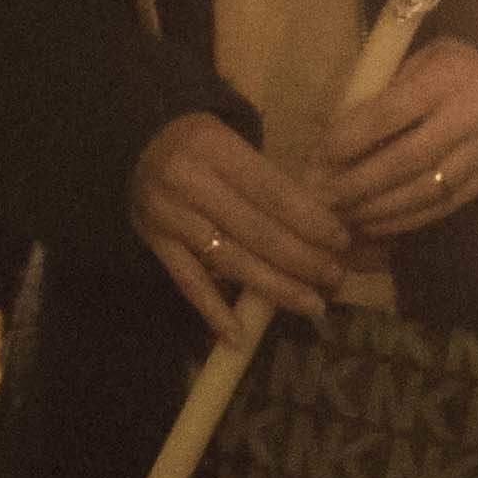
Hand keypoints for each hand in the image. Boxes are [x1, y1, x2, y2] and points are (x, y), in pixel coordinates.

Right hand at [128, 111, 354, 334]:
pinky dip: (214, 312)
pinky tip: (240, 336)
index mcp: (217, 148)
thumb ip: (268, 178)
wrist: (136, 143)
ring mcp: (171, 218)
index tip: (341, 241)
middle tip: (335, 277)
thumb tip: (321, 224)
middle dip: (301, 259)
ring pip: (230, 261)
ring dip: (274, 287)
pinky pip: (189, 283)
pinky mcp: (156, 244)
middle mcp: (191, 183)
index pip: (273, 192)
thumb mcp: (233, 141)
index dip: (310, 220)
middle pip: (256, 230)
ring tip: (311, 304)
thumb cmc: (200, 142)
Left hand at [311, 38, 477, 244]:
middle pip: (405, 160)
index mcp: (448, 77)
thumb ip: (383, 91)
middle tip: (323, 196)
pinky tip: (375, 224)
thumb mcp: (419, 60)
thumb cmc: (452, 68)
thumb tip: (332, 132)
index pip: (388, 114)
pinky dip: (405, 220)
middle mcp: (471, 116)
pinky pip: (442, 207)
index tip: (319, 157)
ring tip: (343, 214)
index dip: (349, 138)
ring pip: (424, 191)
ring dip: (377, 209)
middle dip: (358, 183)